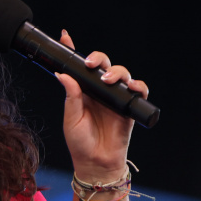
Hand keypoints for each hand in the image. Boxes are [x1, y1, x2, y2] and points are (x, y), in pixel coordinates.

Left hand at [56, 29, 147, 182]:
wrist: (96, 163)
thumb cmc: (80, 143)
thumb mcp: (71, 119)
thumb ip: (71, 96)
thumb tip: (63, 74)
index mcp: (83, 91)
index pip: (79, 67)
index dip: (73, 50)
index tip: (65, 37)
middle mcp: (99, 91)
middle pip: (103, 65)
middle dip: (99, 58)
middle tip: (91, 64)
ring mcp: (115, 98)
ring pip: (121, 74)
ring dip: (117, 72)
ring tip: (109, 80)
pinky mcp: (128, 107)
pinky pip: (137, 91)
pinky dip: (137, 86)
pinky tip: (131, 87)